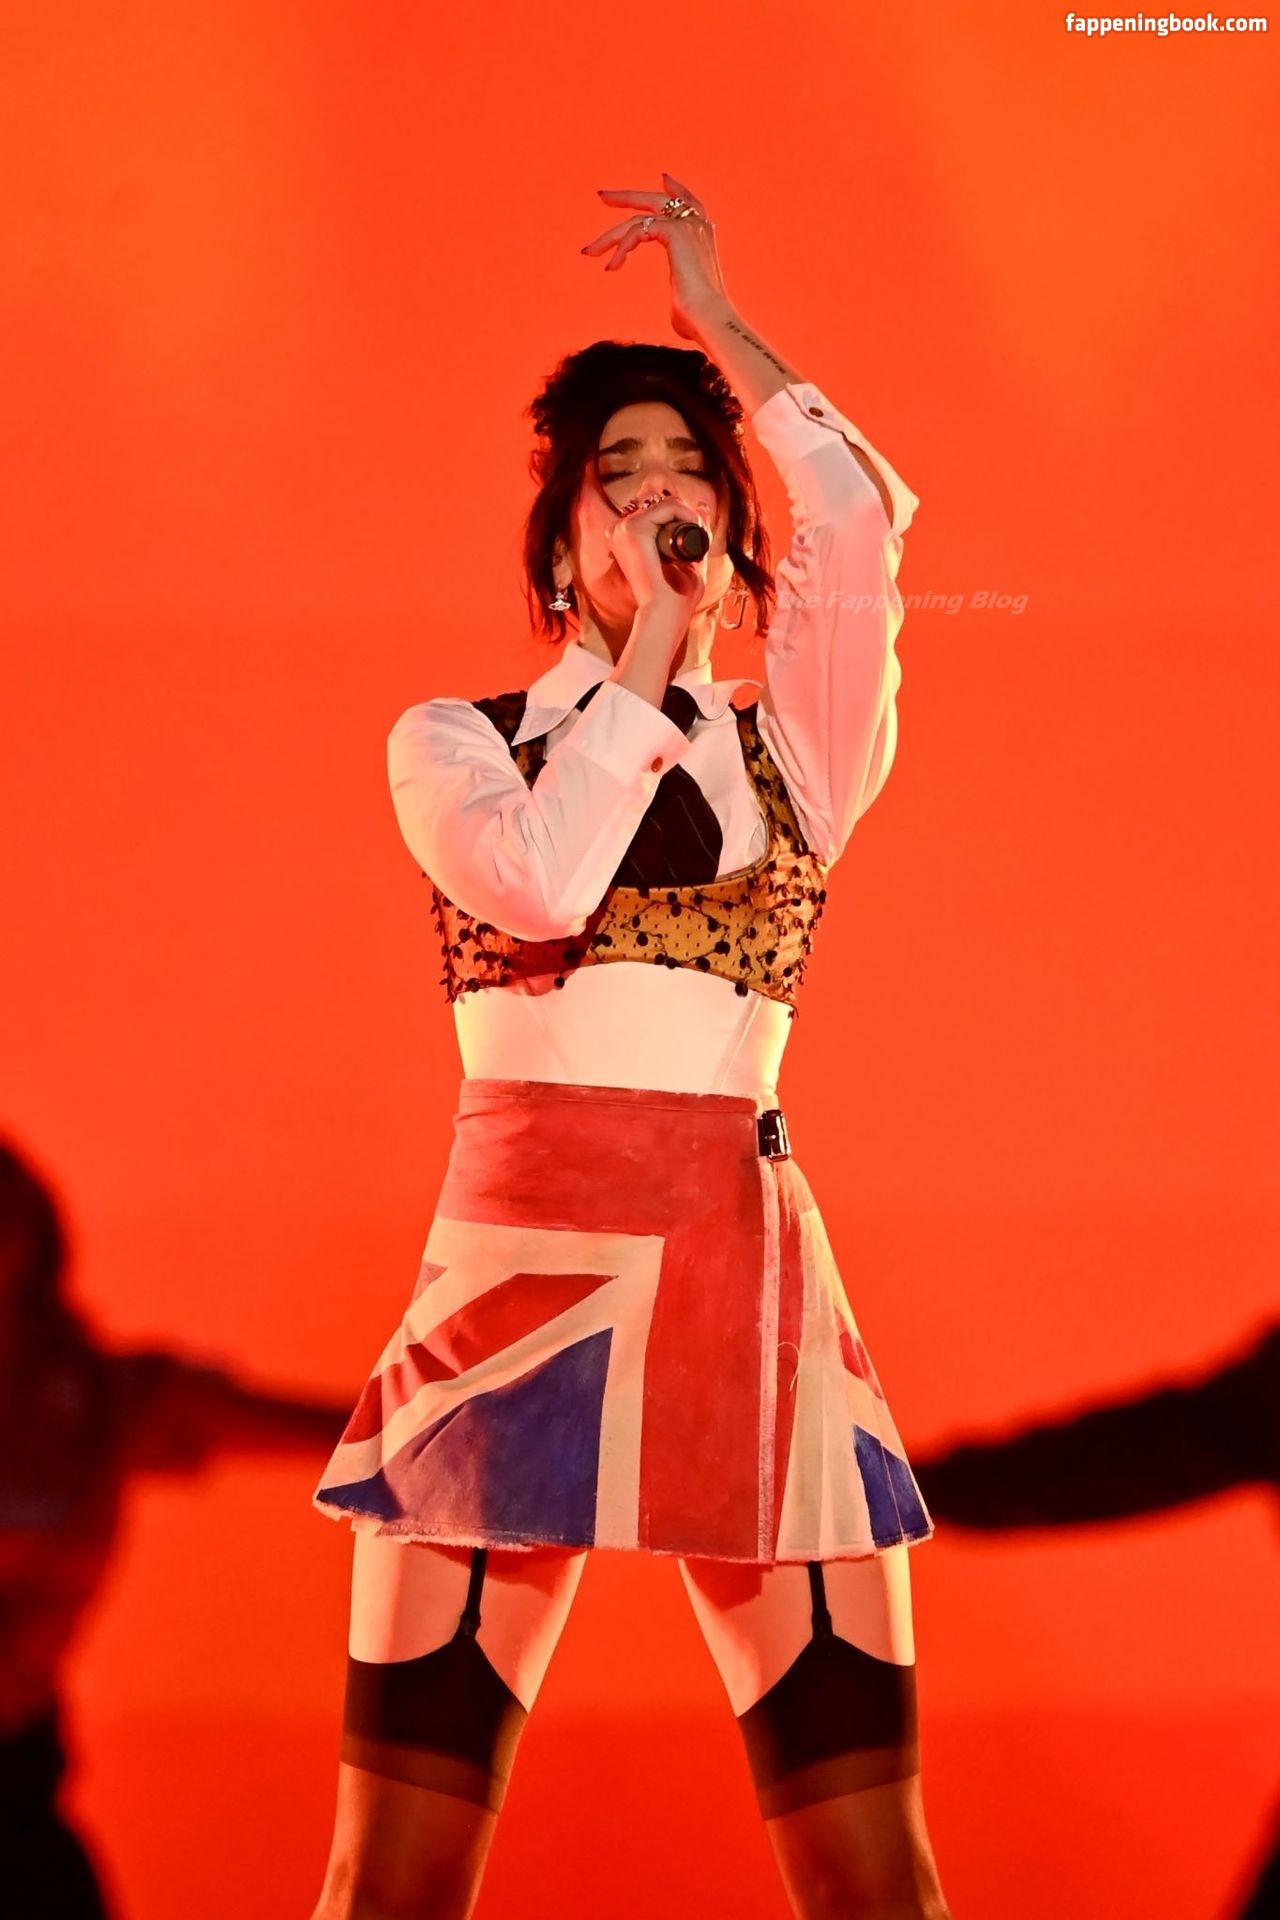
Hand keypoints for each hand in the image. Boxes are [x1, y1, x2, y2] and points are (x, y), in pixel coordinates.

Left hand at [581, 172, 730, 339]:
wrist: (709, 317)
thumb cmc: (698, 320)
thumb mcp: (686, 301)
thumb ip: (680, 294)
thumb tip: (680, 313)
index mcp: (703, 237)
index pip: (689, 203)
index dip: (676, 189)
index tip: (663, 179)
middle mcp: (697, 225)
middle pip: (657, 200)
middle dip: (627, 197)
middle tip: (602, 195)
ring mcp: (687, 225)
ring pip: (639, 219)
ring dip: (610, 237)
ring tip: (589, 251)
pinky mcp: (675, 231)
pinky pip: (639, 231)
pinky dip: (622, 248)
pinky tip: (612, 267)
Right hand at [608, 488, 711, 625]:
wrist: (665, 612)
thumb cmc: (675, 595)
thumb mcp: (687, 556)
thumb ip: (692, 532)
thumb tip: (702, 506)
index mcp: (625, 537)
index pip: (656, 511)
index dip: (681, 518)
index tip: (697, 537)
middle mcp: (619, 530)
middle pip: (661, 503)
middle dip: (686, 516)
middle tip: (700, 539)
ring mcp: (623, 527)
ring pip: (666, 502)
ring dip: (689, 516)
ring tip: (696, 539)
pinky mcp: (633, 528)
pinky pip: (668, 505)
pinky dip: (687, 514)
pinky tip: (694, 530)